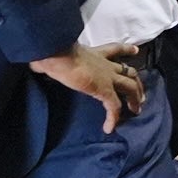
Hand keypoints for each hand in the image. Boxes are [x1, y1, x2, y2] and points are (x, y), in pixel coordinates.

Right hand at [28, 43, 144, 131]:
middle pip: (128, 71)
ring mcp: (107, 76)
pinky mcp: (104, 90)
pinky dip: (113, 118)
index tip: (135, 51)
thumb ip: (51, 60)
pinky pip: (114, 107)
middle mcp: (104, 63)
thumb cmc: (52, 51)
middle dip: (136, 82)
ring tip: (137, 110)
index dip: (126, 50)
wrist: (57, 53)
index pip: (114, 49)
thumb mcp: (54, 54)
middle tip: (141, 92)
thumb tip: (36, 64)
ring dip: (135, 99)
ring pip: (130, 87)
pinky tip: (109, 128)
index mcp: (94, 53)